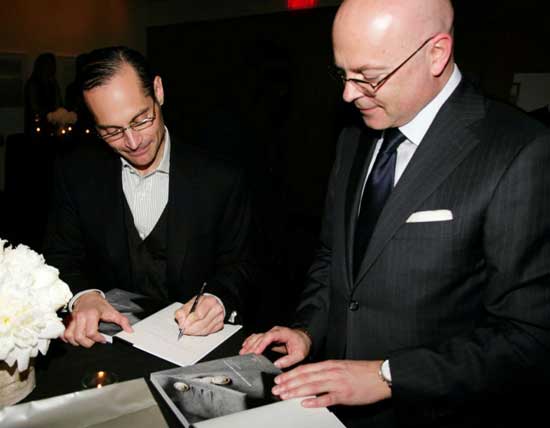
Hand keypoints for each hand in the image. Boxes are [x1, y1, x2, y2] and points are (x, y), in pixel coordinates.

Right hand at [62, 292, 132, 347]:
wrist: (88, 297)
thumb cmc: (100, 305)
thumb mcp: (113, 312)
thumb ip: (122, 321)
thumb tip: (129, 331)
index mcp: (92, 314)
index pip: (91, 332)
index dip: (98, 339)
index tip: (103, 339)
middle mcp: (80, 317)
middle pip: (79, 337)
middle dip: (88, 343)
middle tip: (94, 341)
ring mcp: (72, 319)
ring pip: (70, 336)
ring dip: (77, 342)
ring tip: (86, 340)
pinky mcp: (67, 321)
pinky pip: (63, 333)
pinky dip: (67, 339)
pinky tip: (75, 339)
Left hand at [174, 295, 223, 335]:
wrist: (209, 305)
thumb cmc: (199, 304)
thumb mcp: (189, 304)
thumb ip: (182, 312)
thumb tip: (181, 321)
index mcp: (209, 301)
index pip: (199, 314)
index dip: (190, 321)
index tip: (183, 324)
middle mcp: (216, 308)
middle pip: (202, 323)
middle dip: (191, 328)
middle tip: (184, 330)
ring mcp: (220, 317)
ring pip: (206, 330)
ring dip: (195, 332)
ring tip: (189, 330)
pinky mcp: (220, 324)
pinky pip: (209, 332)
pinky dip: (200, 333)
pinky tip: (196, 330)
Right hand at [239, 326, 311, 368]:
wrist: (304, 338)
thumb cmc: (302, 344)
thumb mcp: (299, 354)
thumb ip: (288, 360)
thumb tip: (277, 364)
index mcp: (282, 333)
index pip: (269, 337)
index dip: (261, 344)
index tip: (256, 352)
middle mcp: (275, 331)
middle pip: (261, 337)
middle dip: (252, 346)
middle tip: (245, 354)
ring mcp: (271, 333)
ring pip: (258, 336)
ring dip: (249, 344)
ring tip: (243, 352)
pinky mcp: (269, 336)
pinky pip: (258, 337)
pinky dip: (251, 340)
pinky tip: (245, 345)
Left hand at [272, 359, 390, 406]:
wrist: (381, 375)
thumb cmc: (362, 372)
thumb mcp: (341, 367)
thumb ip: (327, 371)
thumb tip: (311, 377)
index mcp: (330, 364)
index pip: (305, 368)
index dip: (290, 374)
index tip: (279, 378)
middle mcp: (331, 372)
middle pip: (305, 377)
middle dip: (288, 383)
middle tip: (276, 389)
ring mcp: (337, 384)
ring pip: (312, 387)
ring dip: (295, 391)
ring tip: (284, 395)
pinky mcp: (344, 395)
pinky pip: (327, 399)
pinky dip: (314, 401)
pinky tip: (304, 403)